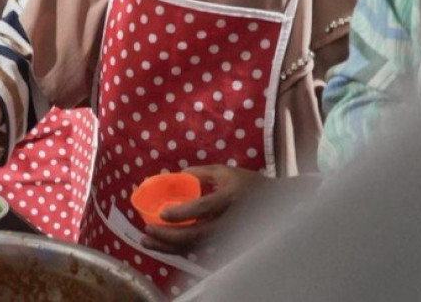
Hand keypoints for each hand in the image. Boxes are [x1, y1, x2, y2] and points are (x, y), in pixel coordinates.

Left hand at [140, 165, 271, 254]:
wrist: (274, 206)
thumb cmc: (247, 184)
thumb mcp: (225, 172)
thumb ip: (200, 173)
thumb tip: (175, 176)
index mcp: (228, 198)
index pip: (203, 208)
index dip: (182, 213)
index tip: (162, 213)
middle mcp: (227, 221)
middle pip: (195, 235)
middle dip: (168, 236)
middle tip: (146, 230)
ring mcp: (225, 236)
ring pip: (194, 247)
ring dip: (168, 247)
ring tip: (146, 242)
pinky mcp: (223, 244)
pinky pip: (198, 249)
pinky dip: (177, 249)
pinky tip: (161, 245)